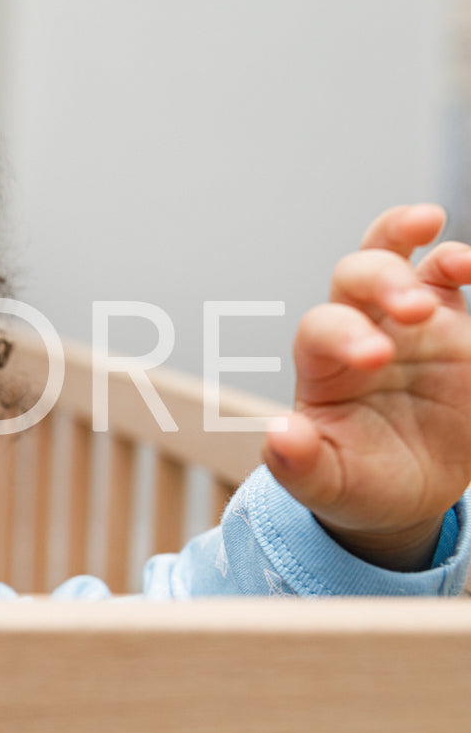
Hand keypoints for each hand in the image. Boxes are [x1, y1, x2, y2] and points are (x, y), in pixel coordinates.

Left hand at [264, 204, 470, 570]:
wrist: (405, 494)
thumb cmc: (356, 480)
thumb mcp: (325, 484)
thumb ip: (298, 463)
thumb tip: (280, 436)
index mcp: (322, 363)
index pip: (323, 328)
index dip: (345, 334)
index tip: (376, 358)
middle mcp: (359, 327)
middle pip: (357, 273)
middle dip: (384, 278)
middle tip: (415, 309)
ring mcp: (407, 322)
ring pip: (402, 257)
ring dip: (412, 238)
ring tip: (457, 261)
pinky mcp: (452, 326)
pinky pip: (450, 279)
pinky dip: (462, 264)